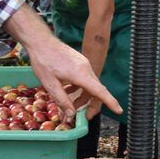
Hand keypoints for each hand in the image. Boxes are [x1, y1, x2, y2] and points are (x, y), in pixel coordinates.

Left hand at [2, 6, 120, 121]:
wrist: (40, 41)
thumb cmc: (43, 61)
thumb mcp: (49, 84)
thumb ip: (62, 100)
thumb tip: (71, 115)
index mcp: (80, 74)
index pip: (99, 91)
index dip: (110, 102)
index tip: (119, 110)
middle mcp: (86, 68)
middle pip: (95, 90)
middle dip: (91, 105)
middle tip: (85, 117)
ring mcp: (83, 64)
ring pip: (89, 85)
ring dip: (82, 97)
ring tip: (69, 106)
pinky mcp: (79, 62)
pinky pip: (84, 78)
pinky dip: (78, 88)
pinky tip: (66, 91)